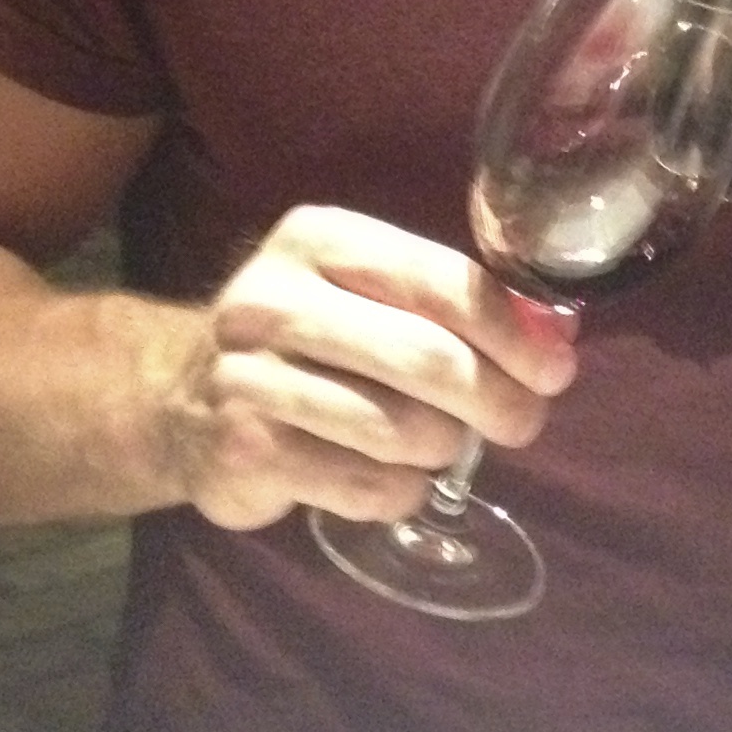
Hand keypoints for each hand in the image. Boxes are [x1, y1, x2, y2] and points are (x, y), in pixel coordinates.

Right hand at [161, 203, 578, 531]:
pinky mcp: (244, 453)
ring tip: (441, 445)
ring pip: (401, 432)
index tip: (556, 370)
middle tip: (523, 422)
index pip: (442, 284)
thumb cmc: (307, 337)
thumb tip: (555, 338)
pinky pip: (365, 487)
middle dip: (497, 400)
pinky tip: (389, 476)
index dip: (513, 333)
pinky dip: (399, 492)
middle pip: (428, 360)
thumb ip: (452, 304)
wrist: (175, 398)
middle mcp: (275, 300)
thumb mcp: (366, 292)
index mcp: (321, 240)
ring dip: (443, 449)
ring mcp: (251, 379)